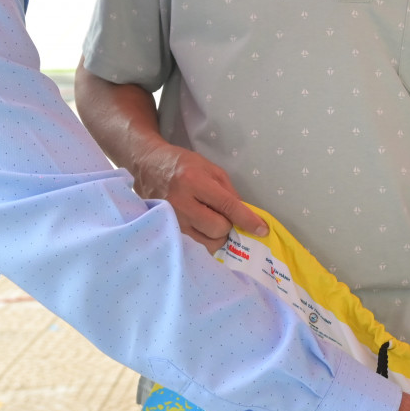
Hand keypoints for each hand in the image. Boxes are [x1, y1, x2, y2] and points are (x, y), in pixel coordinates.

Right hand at [129, 141, 268, 252]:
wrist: (147, 166)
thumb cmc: (182, 165)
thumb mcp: (210, 169)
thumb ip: (229, 192)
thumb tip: (245, 216)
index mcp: (194, 181)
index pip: (227, 206)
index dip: (247, 219)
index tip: (262, 229)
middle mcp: (180, 203)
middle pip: (217, 229)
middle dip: (228, 225)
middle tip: (223, 215)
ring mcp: (171, 220)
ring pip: (206, 242)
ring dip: (217, 235)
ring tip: (211, 221)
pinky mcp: (166, 230)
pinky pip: (194, 245)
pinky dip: (204, 240)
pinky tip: (202, 228)